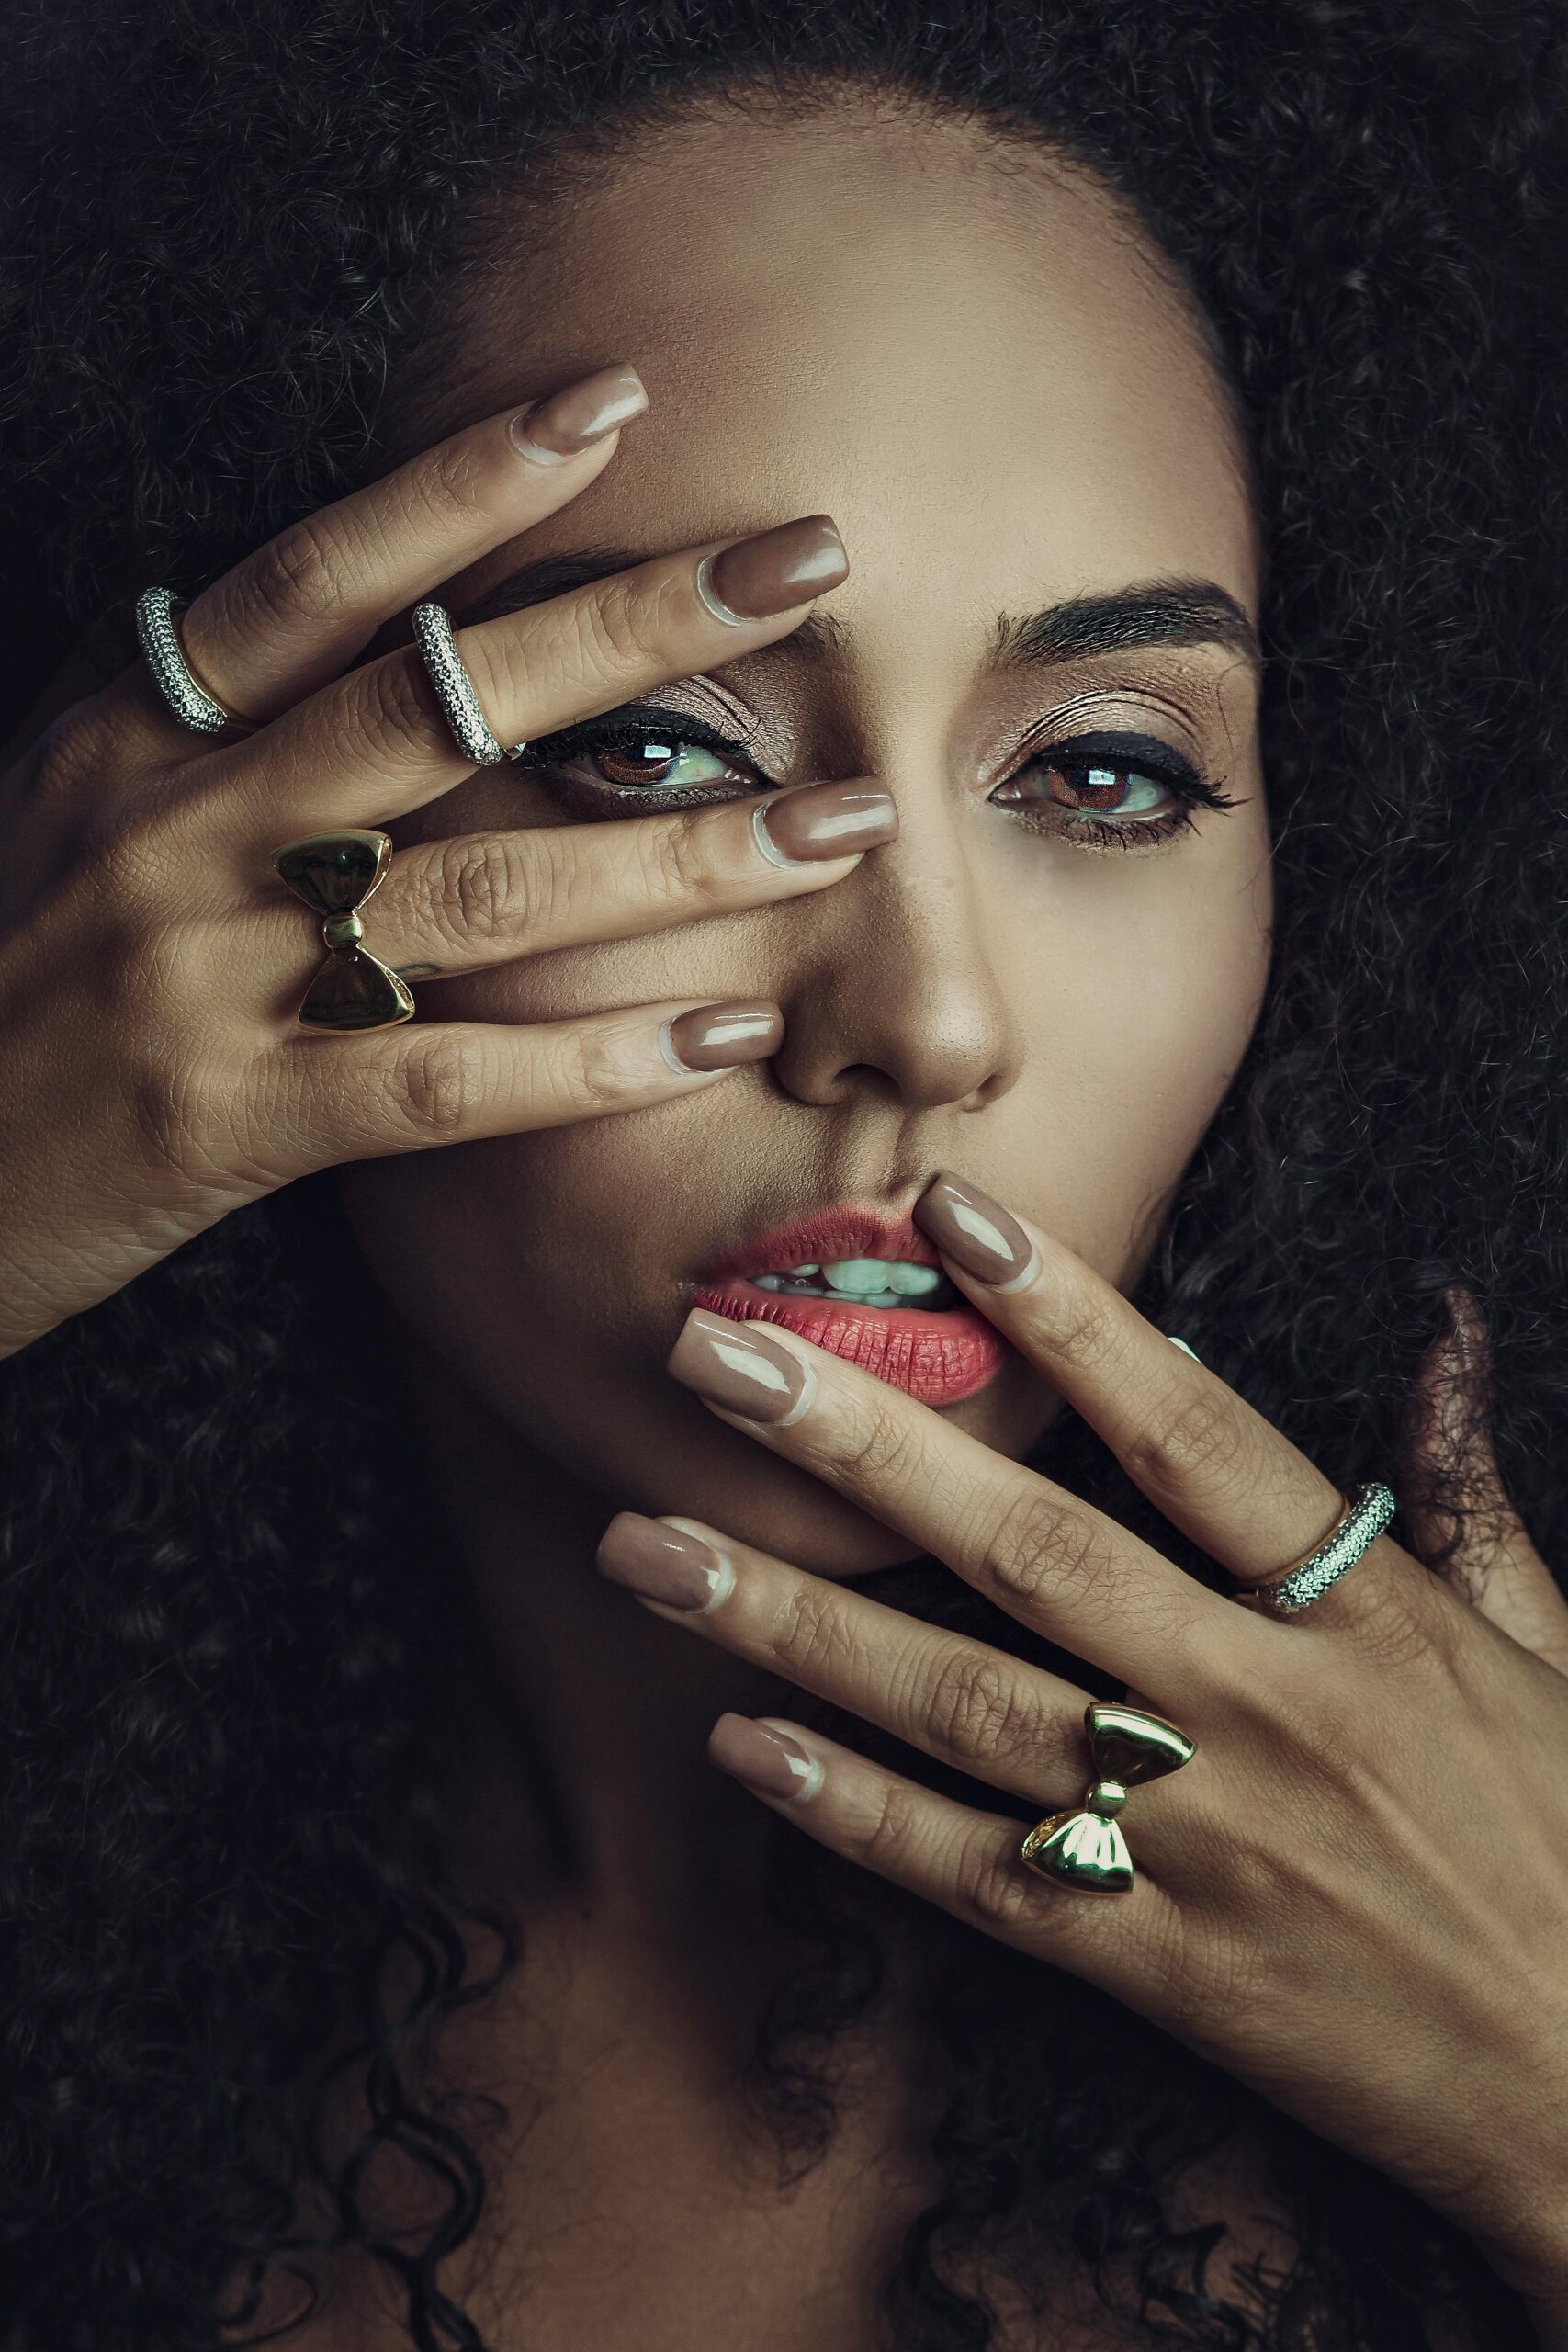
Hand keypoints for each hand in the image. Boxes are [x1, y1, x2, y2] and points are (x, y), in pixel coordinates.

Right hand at [0, 363, 888, 1359]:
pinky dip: (595, 1059)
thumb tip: (388, 608)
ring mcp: (205, 973)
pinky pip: (445, 1083)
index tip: (618, 403)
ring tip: (839, 818)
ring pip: (477, 896)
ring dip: (674, 853)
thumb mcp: (81, 798)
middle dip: (638, 627)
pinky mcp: (233, 1119)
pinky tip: (726, 1029)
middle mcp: (174, 826)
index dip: (469, 482)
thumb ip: (214, 707)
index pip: (324, 573)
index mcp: (139, 726)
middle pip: (439, 702)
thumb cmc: (14, 962)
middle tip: (808, 566)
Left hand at [596, 1174, 1567, 2321]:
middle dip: (863, 1447)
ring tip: (647, 1546)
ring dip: (794, 1622)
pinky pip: (984, 1877)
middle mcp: (1270, 1713)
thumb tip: (1449, 1320)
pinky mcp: (1166, 1970)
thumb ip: (1467, 1479)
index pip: (1191, 1432)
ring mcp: (1208, 1846)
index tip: (948, 1213)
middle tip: (712, 1356)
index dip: (1069, 1315)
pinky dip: (856, 1810)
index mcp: (1365, 1616)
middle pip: (1034, 1553)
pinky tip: (740, 1743)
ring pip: (967, 1709)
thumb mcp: (1549, 1641)